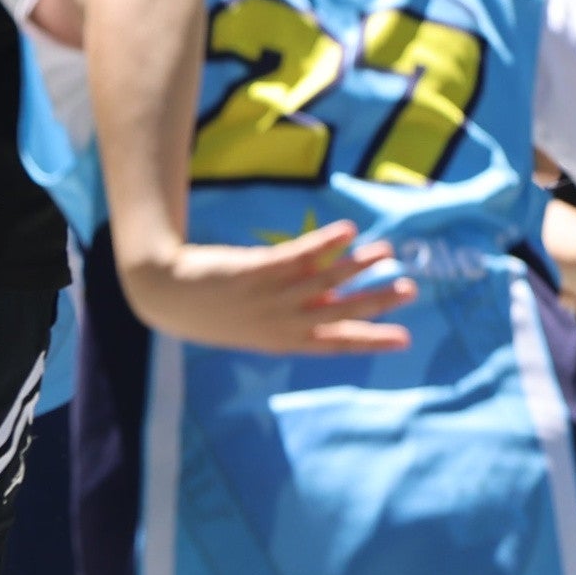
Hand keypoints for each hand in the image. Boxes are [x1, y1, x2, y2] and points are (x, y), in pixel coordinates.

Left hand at [127, 218, 412, 356]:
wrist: (166, 295)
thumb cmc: (215, 311)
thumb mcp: (258, 325)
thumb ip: (295, 316)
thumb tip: (333, 303)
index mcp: (284, 341)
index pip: (337, 343)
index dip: (371, 340)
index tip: (405, 338)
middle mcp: (282, 322)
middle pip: (340, 313)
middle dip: (376, 302)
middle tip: (409, 289)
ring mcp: (271, 296)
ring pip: (324, 281)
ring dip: (358, 266)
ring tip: (386, 253)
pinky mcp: (257, 269)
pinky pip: (298, 255)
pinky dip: (325, 243)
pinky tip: (347, 231)